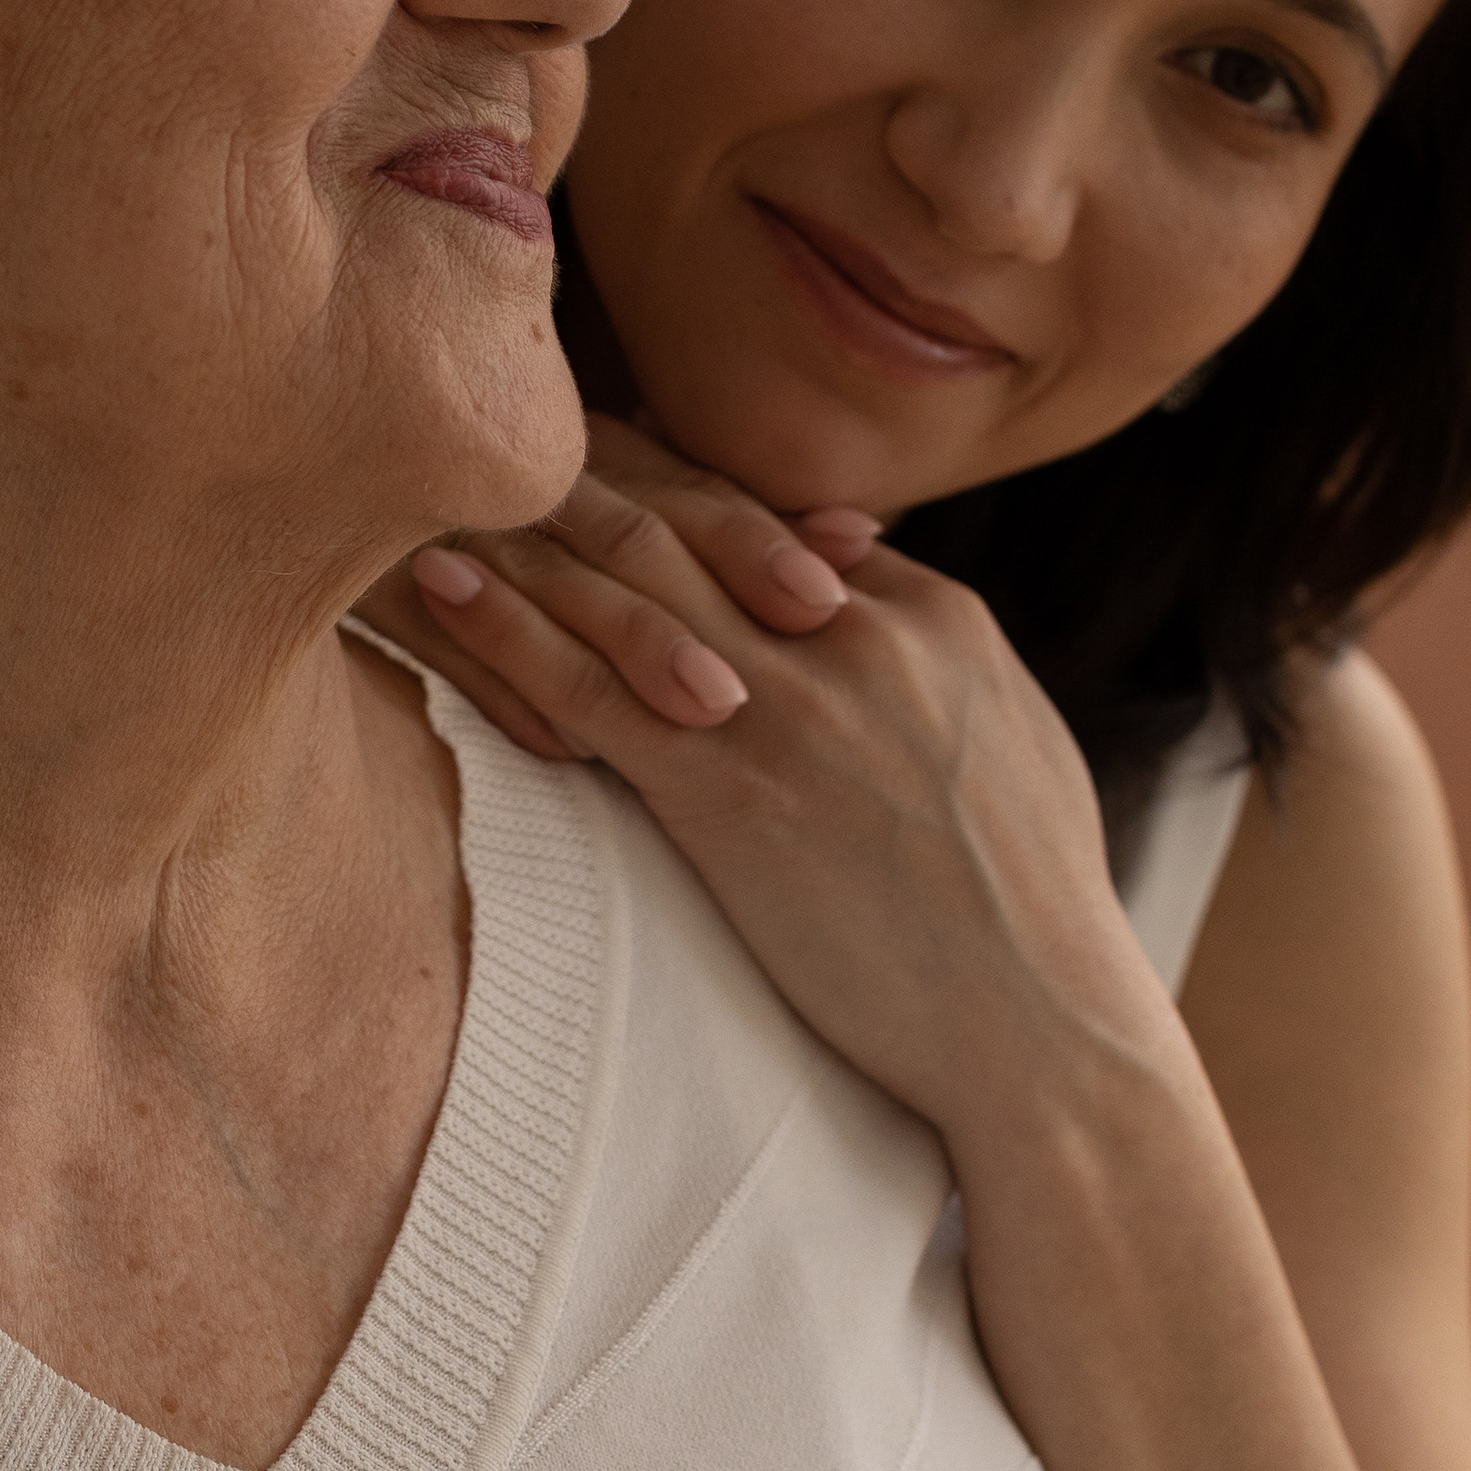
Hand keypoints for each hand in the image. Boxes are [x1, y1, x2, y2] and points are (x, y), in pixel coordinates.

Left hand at [367, 420, 1180, 1154]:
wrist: (1043, 1030)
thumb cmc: (1028, 900)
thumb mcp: (1002, 729)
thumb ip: (921, 626)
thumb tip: (838, 545)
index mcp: (926, 615)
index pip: (762, 512)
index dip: (657, 473)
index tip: (580, 453)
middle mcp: (855, 635)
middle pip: (684, 518)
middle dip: (575, 474)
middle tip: (481, 441)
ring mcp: (792, 710)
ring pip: (626, 587)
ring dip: (520, 531)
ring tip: (427, 488)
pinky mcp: (733, 795)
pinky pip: (591, 690)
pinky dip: (509, 631)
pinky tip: (441, 588)